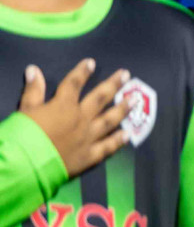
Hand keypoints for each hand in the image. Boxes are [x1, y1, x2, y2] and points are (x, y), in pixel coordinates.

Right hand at [18, 60, 130, 177]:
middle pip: (100, 98)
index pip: (74, 84)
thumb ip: (33, 90)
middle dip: (113, 85)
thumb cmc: (24, 135)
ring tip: (135, 100)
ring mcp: (88, 137)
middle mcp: (81, 119)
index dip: (82, 72)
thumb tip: (34, 69)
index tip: (91, 63)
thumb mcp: (25, 110)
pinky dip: (118, 140)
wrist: (26, 164)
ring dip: (123, 109)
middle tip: (126, 75)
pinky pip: (107, 146)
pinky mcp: (89, 156)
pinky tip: (128, 134)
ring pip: (110, 120)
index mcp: (64, 106)